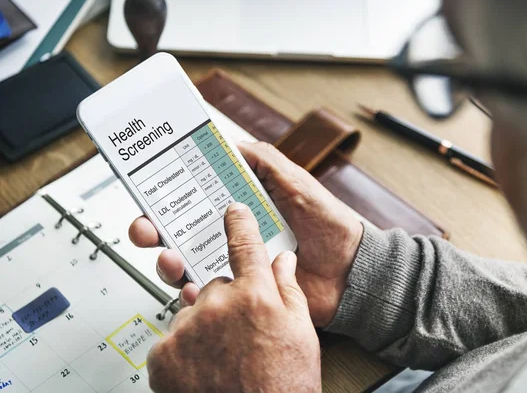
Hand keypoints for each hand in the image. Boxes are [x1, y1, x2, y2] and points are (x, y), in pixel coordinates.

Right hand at [129, 142, 362, 326]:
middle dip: (152, 228)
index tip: (148, 187)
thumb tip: (229, 142)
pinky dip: (192, 292)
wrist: (350, 271)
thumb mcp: (297, 183)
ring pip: (184, 263)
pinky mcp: (241, 291)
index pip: (192, 196)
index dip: (166, 192)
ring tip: (171, 258)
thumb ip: (265, 162)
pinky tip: (192, 287)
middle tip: (145, 227)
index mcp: (239, 206)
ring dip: (167, 260)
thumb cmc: (328, 224)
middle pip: (177, 231)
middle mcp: (229, 234)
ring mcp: (233, 263)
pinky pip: (208, 293)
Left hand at [147, 203, 320, 391]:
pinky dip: (184, 349)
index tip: (233, 213)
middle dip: (226, 301)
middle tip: (241, 332)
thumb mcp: (301, 333)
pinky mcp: (163, 353)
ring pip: (193, 312)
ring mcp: (188, 329)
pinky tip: (205, 367)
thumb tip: (283, 260)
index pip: (244, 245)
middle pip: (215, 285)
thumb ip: (289, 289)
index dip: (239, 225)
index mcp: (255, 295)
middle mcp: (218, 306)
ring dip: (204, 326)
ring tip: (224, 356)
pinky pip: (172, 337)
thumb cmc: (283, 386)